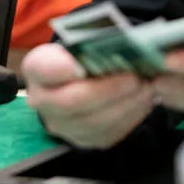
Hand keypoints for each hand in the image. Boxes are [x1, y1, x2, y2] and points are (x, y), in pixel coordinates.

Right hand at [23, 42, 155, 148]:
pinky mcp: (84, 140)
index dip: (65, 68)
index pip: (47, 69)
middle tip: (135, 78)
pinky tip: (143, 101)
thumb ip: (92, 45)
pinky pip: (110, 133)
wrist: (73, 83)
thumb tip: (123, 46)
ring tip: (147, 88)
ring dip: (127, 104)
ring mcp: (62, 124)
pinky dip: (131, 116)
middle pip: (74, 100)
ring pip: (96, 121)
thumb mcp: (77, 43)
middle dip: (110, 89)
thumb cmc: (78, 56)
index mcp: (37, 69)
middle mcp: (42, 100)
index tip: (87, 63)